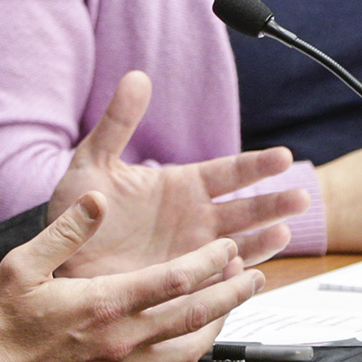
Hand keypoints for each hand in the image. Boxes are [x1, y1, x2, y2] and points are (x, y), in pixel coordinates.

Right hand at [0, 193, 263, 361]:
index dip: (212, 262)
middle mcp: (121, 339)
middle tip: (257, 276)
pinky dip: (192, 350)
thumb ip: (66, 231)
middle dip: (232, 294)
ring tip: (235, 304)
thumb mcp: (21, 264)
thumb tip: (98, 199)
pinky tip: (198, 337)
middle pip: (195, 315)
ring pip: (189, 347)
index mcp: (104, 303)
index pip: (176, 280)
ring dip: (218, 324)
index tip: (231, 248)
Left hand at [46, 71, 306, 276]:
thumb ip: (118, 122)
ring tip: (284, 233)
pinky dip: (233, 277)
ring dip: (264, 241)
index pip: (230, 172)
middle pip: (247, 209)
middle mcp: (196, 219)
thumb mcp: (94, 161)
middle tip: (301, 198)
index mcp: (182, 186)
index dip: (257, 166)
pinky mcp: (184, 283)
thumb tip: (136, 77)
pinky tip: (245, 272)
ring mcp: (193, 253)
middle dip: (275, 203)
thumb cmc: (79, 210)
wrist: (60, 259)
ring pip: (241, 245)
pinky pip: (217, 280)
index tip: (283, 157)